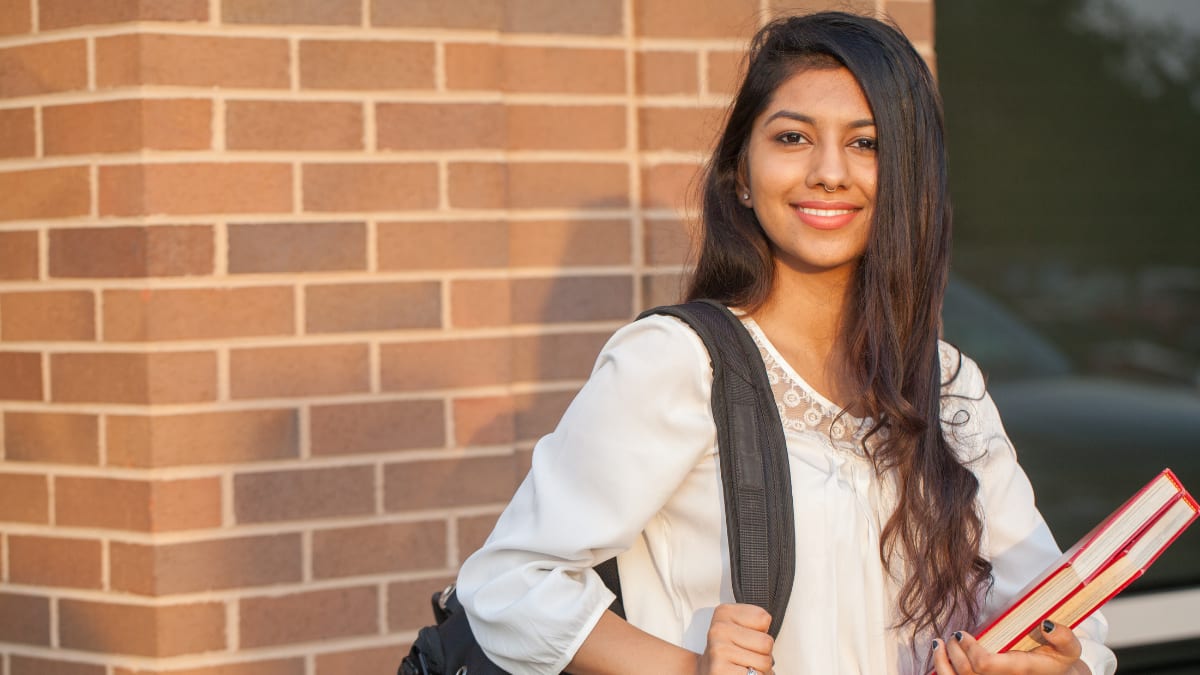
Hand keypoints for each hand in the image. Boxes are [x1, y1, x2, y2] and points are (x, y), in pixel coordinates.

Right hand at [696, 603, 774, 674]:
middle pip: (766, 642)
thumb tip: (768, 643)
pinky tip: (740, 673)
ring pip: (764, 662)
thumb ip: (758, 625)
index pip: (764, 619)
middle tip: (748, 655)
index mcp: (725, 613)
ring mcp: (718, 649)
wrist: (709, 670)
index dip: (762, 632)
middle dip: (763, 653)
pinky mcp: (720, 670)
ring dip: (759, 668)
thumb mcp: (742, 628)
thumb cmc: (730, 651)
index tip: (749, 637)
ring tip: (744, 665)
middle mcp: (719, 629)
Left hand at [932, 620, 1089, 674]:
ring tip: (939, 645)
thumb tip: (1046, 624)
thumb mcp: (1069, 649)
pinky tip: (940, 658)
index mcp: (1020, 671)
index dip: (969, 649)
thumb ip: (1064, 638)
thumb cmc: (1057, 661)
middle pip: (966, 672)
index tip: (962, 634)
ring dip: (941, 663)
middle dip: (954, 651)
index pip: (984, 665)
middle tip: (954, 635)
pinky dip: (943, 671)